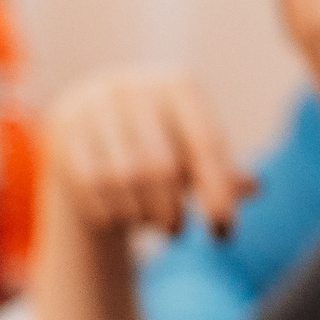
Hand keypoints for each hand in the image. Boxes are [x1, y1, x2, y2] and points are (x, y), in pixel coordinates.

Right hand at [44, 67, 253, 236]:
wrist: (90, 135)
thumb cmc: (159, 149)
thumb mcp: (193, 156)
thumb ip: (222, 173)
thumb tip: (256, 187)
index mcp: (177, 84)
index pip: (206, 143)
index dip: (217, 192)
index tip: (224, 234)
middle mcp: (131, 87)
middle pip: (161, 167)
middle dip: (173, 211)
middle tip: (178, 232)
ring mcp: (91, 107)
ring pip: (123, 180)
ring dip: (142, 214)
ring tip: (151, 223)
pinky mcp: (62, 131)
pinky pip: (90, 186)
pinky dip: (111, 211)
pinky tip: (120, 217)